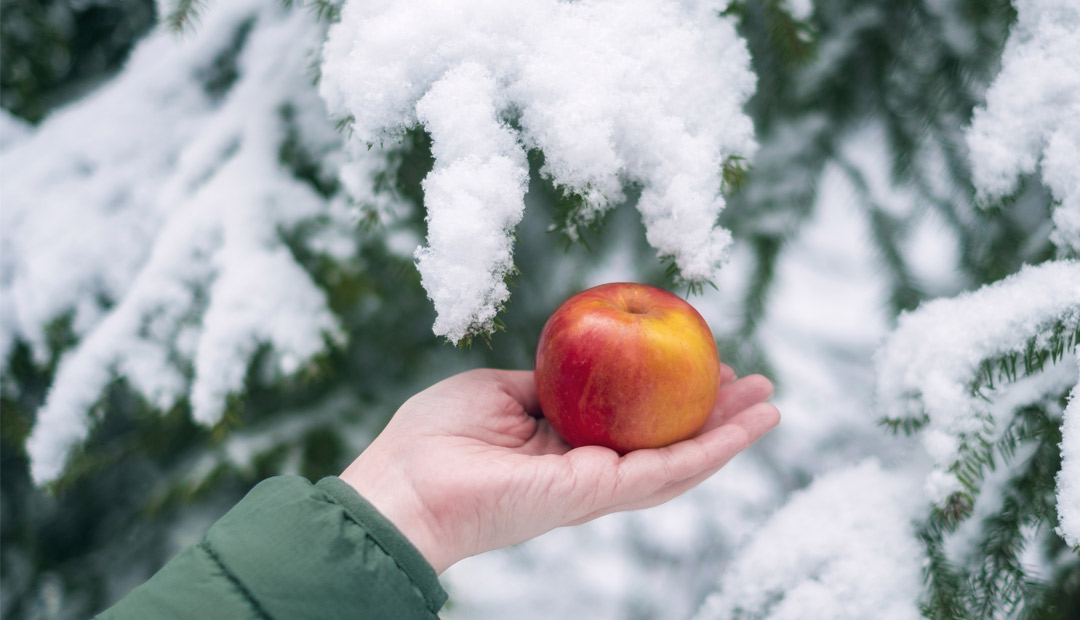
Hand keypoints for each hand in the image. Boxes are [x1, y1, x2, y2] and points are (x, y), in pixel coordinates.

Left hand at [339, 366, 778, 572]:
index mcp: (565, 447)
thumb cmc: (435, 436)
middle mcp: (589, 471)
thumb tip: (574, 359)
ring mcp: (596, 486)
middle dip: (714, 417)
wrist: (405, 484)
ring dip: (729, 436)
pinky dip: (712, 451)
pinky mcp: (596, 494)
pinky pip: (666, 472)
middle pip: (666, 443)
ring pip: (680, 462)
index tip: (700, 365)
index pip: (634, 424)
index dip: (671, 398)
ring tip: (772, 406)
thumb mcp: (499, 391)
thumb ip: (544, 381)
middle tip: (756, 385)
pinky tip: (747, 428)